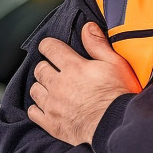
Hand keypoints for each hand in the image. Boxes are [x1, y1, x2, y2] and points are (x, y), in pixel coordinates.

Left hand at [28, 23, 140, 145]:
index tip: (50, 47)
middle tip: (54, 69)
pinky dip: (37, 108)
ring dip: (41, 86)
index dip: (48, 45)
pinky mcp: (52, 124)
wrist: (115, 126)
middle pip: (40, 69)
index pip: (50, 48)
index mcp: (73, 67)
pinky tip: (47, 106)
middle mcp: (59, 84)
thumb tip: (87, 27)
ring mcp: (53, 105)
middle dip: (45, 66)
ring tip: (51, 88)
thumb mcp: (115, 64)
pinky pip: (33, 112)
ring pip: (35, 89)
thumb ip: (98, 45)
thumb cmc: (118, 95)